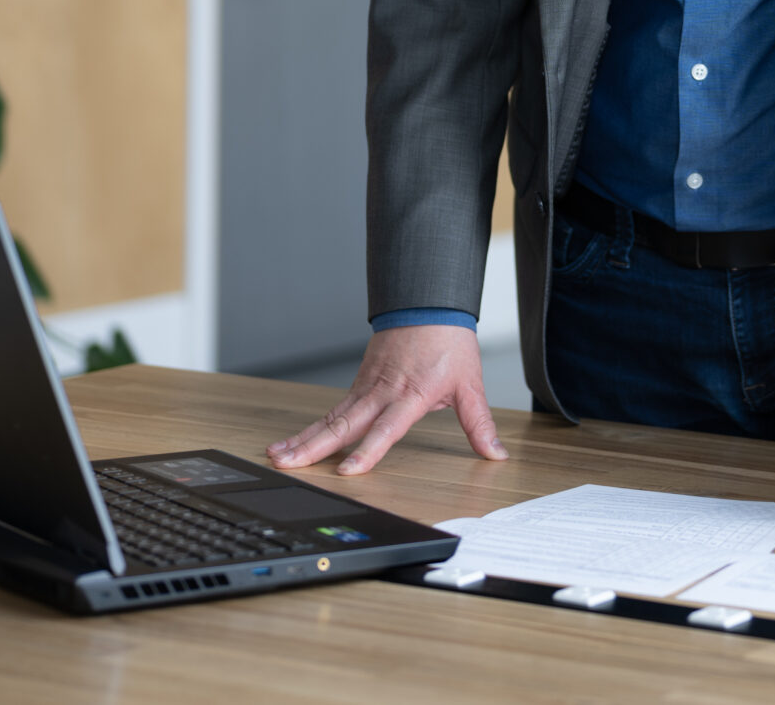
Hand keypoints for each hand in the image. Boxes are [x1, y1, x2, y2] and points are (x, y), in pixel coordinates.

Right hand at [266, 325, 507, 475]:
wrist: (429, 302)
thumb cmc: (449, 342)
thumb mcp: (470, 384)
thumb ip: (479, 423)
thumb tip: (496, 453)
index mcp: (410, 394)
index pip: (386, 429)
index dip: (368, 451)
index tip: (348, 472)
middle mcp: (382, 391)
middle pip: (344, 424)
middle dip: (313, 447)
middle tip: (288, 464)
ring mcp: (366, 386)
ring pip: (331, 416)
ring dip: (303, 437)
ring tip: (277, 455)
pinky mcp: (360, 383)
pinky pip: (333, 408)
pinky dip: (312, 425)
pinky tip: (293, 441)